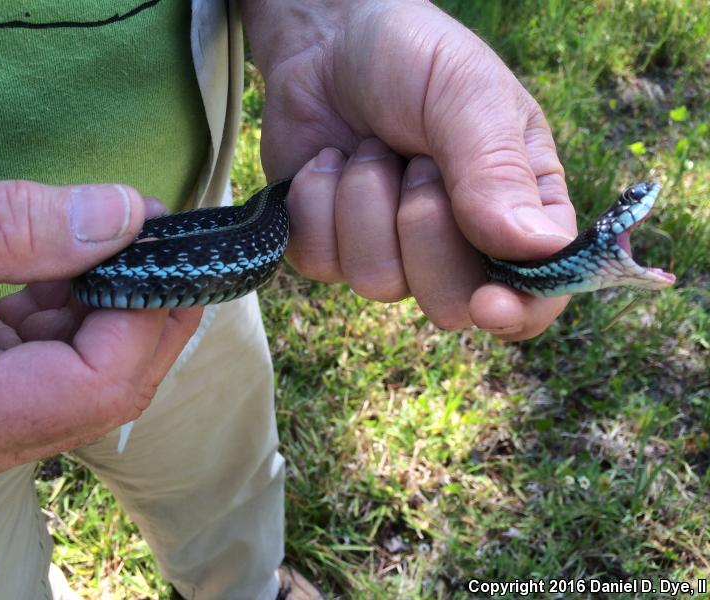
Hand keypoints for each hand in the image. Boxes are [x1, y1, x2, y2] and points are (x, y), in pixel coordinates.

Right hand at [0, 178, 201, 498]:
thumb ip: (8, 226)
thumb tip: (125, 214)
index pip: (96, 385)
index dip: (148, 312)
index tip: (166, 238)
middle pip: (105, 390)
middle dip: (145, 310)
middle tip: (156, 232)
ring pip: (86, 382)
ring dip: (110, 310)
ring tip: (103, 244)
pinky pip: (49, 370)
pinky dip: (69, 318)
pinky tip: (58, 274)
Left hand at [241, 0, 577, 339]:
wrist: (325, 42)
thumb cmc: (413, 58)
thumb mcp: (468, 93)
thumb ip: (497, 170)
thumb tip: (537, 249)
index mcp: (519, 208)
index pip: (536, 295)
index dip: (517, 311)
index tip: (489, 303)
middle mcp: (457, 244)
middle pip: (449, 304)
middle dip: (424, 228)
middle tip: (417, 163)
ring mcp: (389, 252)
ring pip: (378, 281)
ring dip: (366, 202)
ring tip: (370, 149)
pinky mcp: (330, 249)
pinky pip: (322, 262)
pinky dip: (319, 203)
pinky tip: (329, 162)